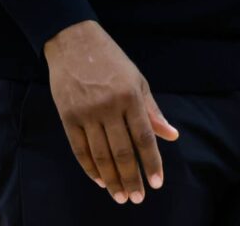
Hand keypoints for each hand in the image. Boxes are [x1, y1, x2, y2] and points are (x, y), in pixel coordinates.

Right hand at [44, 20, 178, 204]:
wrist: (73, 41)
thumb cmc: (111, 60)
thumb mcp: (137, 80)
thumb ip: (152, 111)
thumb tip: (171, 135)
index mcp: (130, 96)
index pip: (144, 137)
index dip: (152, 162)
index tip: (158, 183)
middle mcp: (109, 106)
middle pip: (122, 151)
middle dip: (132, 178)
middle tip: (138, 198)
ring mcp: (86, 112)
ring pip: (101, 155)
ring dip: (112, 179)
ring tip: (121, 196)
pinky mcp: (68, 116)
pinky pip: (79, 149)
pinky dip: (90, 168)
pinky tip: (100, 180)